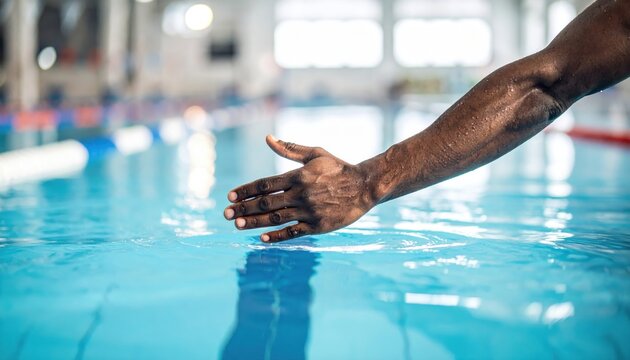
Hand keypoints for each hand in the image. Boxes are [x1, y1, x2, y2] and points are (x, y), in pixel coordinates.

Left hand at [224, 135, 374, 242]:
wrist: (364, 187)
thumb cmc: (338, 168)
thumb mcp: (315, 154)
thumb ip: (289, 149)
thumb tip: (267, 139)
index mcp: (298, 176)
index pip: (264, 184)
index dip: (245, 190)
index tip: (230, 196)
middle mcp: (301, 194)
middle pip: (265, 203)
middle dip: (243, 208)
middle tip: (226, 214)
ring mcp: (309, 211)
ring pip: (276, 218)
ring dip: (254, 222)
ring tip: (237, 225)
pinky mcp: (317, 226)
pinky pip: (292, 232)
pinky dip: (276, 236)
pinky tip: (261, 238)